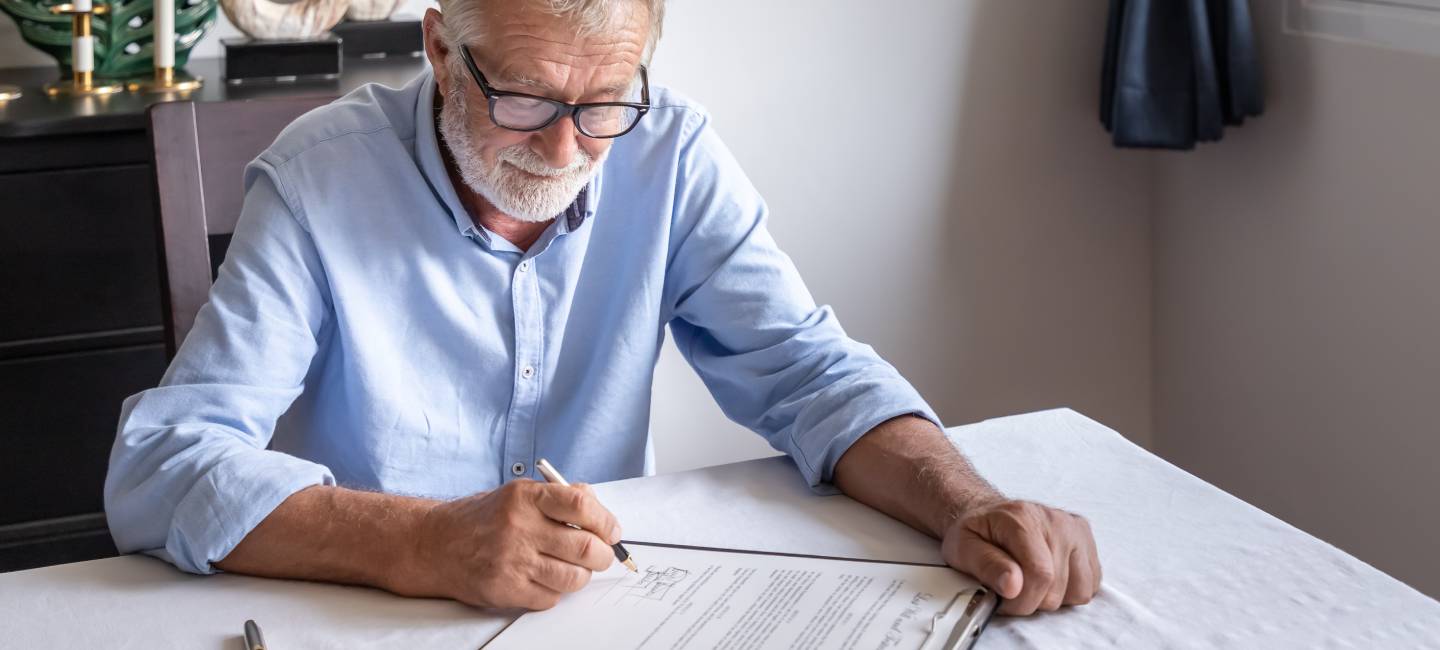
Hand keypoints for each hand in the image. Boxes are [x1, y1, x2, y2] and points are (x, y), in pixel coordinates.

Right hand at [398, 479, 619, 609]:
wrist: (433, 544)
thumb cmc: (481, 519)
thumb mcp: (517, 493)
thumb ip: (558, 497)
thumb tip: (600, 511)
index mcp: (526, 497)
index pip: (582, 505)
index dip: (606, 521)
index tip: (611, 531)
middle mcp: (519, 527)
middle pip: (585, 547)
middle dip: (603, 555)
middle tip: (601, 555)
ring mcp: (511, 561)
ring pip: (573, 577)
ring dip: (582, 576)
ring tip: (574, 569)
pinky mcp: (504, 589)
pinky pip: (551, 598)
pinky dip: (556, 592)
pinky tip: (544, 579)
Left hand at [941, 500, 1100, 615]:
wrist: (990, 514)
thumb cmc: (978, 532)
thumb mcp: (964, 548)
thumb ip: (986, 565)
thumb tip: (1013, 585)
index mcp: (1023, 518)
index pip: (1040, 574)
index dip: (1021, 600)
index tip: (1003, 599)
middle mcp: (1056, 521)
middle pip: (1057, 589)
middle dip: (1031, 601)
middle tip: (1012, 588)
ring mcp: (1076, 530)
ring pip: (1078, 591)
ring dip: (1052, 598)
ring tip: (1031, 581)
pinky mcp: (1088, 541)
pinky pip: (1090, 585)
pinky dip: (1070, 591)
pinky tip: (1050, 578)